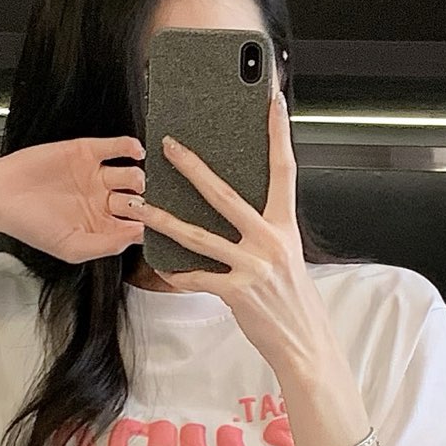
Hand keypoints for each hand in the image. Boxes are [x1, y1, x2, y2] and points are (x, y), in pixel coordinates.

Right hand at [0, 136, 146, 263]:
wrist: (0, 196)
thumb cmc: (29, 226)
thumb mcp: (71, 248)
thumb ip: (107, 245)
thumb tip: (137, 235)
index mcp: (100, 226)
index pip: (136, 226)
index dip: (147, 225)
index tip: (152, 224)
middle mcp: (101, 201)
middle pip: (138, 199)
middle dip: (144, 202)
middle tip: (139, 203)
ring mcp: (95, 176)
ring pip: (131, 173)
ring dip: (138, 176)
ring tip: (134, 181)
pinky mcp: (86, 152)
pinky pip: (117, 146)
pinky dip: (129, 146)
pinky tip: (133, 152)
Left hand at [133, 81, 328, 371]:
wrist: (305, 345)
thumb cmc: (293, 301)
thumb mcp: (287, 256)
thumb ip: (264, 231)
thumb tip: (235, 210)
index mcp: (285, 226)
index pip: (284, 168)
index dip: (278, 132)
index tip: (272, 100)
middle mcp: (270, 241)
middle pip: (224, 194)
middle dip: (193, 167)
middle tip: (168, 146)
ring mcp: (252, 266)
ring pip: (198, 235)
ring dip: (163, 220)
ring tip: (139, 206)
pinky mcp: (237, 293)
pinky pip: (197, 277)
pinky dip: (177, 273)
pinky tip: (162, 266)